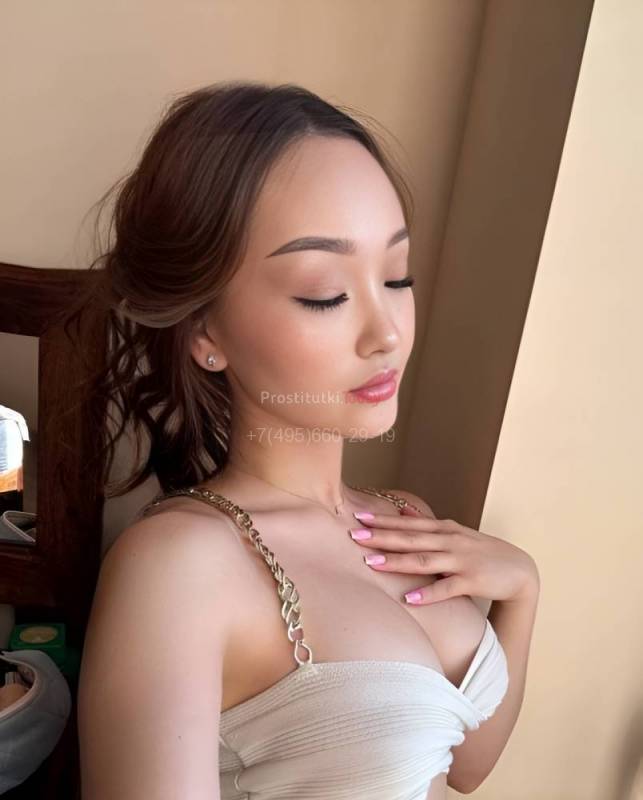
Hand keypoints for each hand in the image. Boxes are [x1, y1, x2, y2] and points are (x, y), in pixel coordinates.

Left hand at [349, 503, 538, 605]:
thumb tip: (403, 511)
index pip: (408, 524)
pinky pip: (447, 588)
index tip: (357, 518)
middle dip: (381, 537)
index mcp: (444, 530)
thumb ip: (428, 524)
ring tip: (372, 563)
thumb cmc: (482, 552)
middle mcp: (450, 541)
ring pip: (424, 560)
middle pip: (410, 538)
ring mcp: (461, 560)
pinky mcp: (472, 581)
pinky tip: (409, 599)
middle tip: (354, 535)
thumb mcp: (455, 533)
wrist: (519, 570)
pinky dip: (428, 593)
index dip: (383, 521)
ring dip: (397, 561)